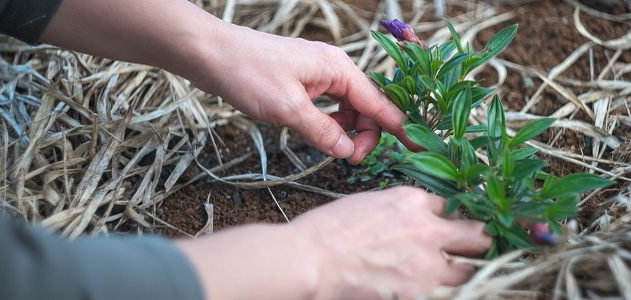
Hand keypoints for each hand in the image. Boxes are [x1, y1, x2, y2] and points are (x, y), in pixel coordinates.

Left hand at [193, 25, 409, 163]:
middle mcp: (334, 69)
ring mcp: (318, 75)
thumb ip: (322, 132)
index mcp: (339, 69)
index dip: (399, 128)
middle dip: (365, 135)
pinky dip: (329, 123)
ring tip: (332, 149)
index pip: (379, 103)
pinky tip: (318, 135)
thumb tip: (347, 152)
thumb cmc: (248, 73)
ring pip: (347, 108)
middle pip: (366, 107)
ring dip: (346, 131)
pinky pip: (328, 106)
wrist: (212, 54)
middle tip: (349, 160)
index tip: (418, 149)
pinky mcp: (303, 82)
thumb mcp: (288, 109)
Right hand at [292, 186, 490, 298]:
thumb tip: (418, 218)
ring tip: (455, 272)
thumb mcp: (371, 203)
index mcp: (413, 201)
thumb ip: (403, 209)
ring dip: (464, 270)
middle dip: (479, 240)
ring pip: (469, 269)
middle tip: (477, 247)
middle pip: (477, 235)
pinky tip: (431, 287)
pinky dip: (442, 290)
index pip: (455, 204)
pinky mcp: (418, 293)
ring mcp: (426, 265)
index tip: (460, 223)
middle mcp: (428, 230)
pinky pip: (445, 292)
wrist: (313, 260)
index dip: (458, 215)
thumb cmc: (330, 230)